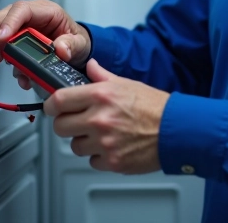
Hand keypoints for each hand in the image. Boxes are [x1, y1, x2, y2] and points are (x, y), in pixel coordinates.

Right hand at [0, 0, 91, 89]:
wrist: (75, 49)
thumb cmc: (75, 40)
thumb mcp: (80, 43)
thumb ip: (72, 45)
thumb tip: (61, 49)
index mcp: (46, 11)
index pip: (22, 9)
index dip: (9, 22)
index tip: (2, 39)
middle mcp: (30, 16)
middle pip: (3, 18)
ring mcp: (20, 26)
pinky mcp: (15, 38)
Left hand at [46, 60, 168, 173]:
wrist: (176, 130)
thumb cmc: (155, 107)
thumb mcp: (127, 83)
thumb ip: (102, 76)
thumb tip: (90, 67)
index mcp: (100, 95)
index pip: (59, 100)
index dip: (50, 105)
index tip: (52, 107)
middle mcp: (99, 119)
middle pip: (60, 126)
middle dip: (66, 124)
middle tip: (76, 122)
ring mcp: (104, 142)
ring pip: (74, 146)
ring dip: (83, 141)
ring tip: (101, 134)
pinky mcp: (112, 161)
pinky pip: (92, 161)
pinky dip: (99, 156)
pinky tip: (112, 146)